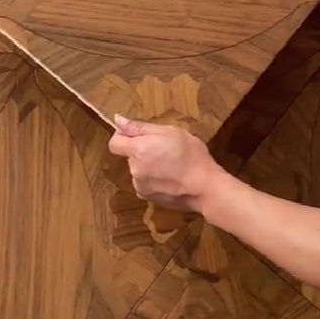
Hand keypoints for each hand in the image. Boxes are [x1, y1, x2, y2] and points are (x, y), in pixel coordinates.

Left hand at [108, 115, 223, 212]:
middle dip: (142, 151)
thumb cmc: (191, 155)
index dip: (122, 136)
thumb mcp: (169, 132)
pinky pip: (145, 184)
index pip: (114, 143)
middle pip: (130, 156)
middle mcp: (134, 170)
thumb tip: (118, 120)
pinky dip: (154, 180)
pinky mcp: (148, 198)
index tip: (137, 135)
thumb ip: (140, 127)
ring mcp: (140, 186)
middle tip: (165, 149)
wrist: (205, 188)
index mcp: (138, 150)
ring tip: (171, 165)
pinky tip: (171, 178)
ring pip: (138, 170)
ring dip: (148, 166)